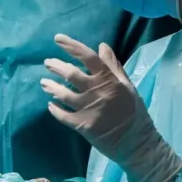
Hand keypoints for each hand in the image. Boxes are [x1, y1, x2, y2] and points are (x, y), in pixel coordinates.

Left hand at [42, 34, 181, 181]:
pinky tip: (51, 105)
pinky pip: (62, 115)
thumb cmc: (134, 113)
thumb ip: (113, 67)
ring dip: (51, 87)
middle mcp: (98, 92)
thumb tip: (101, 46)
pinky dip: (55, 109)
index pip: (89, 58)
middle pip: (71, 74)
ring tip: (44, 83)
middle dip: (56, 66)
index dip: (72, 46)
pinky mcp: (82, 125)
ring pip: (63, 94)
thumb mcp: (128, 86)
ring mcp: (88, 109)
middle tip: (47, 63)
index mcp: (110, 81)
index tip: (58, 39)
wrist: (137, 143)